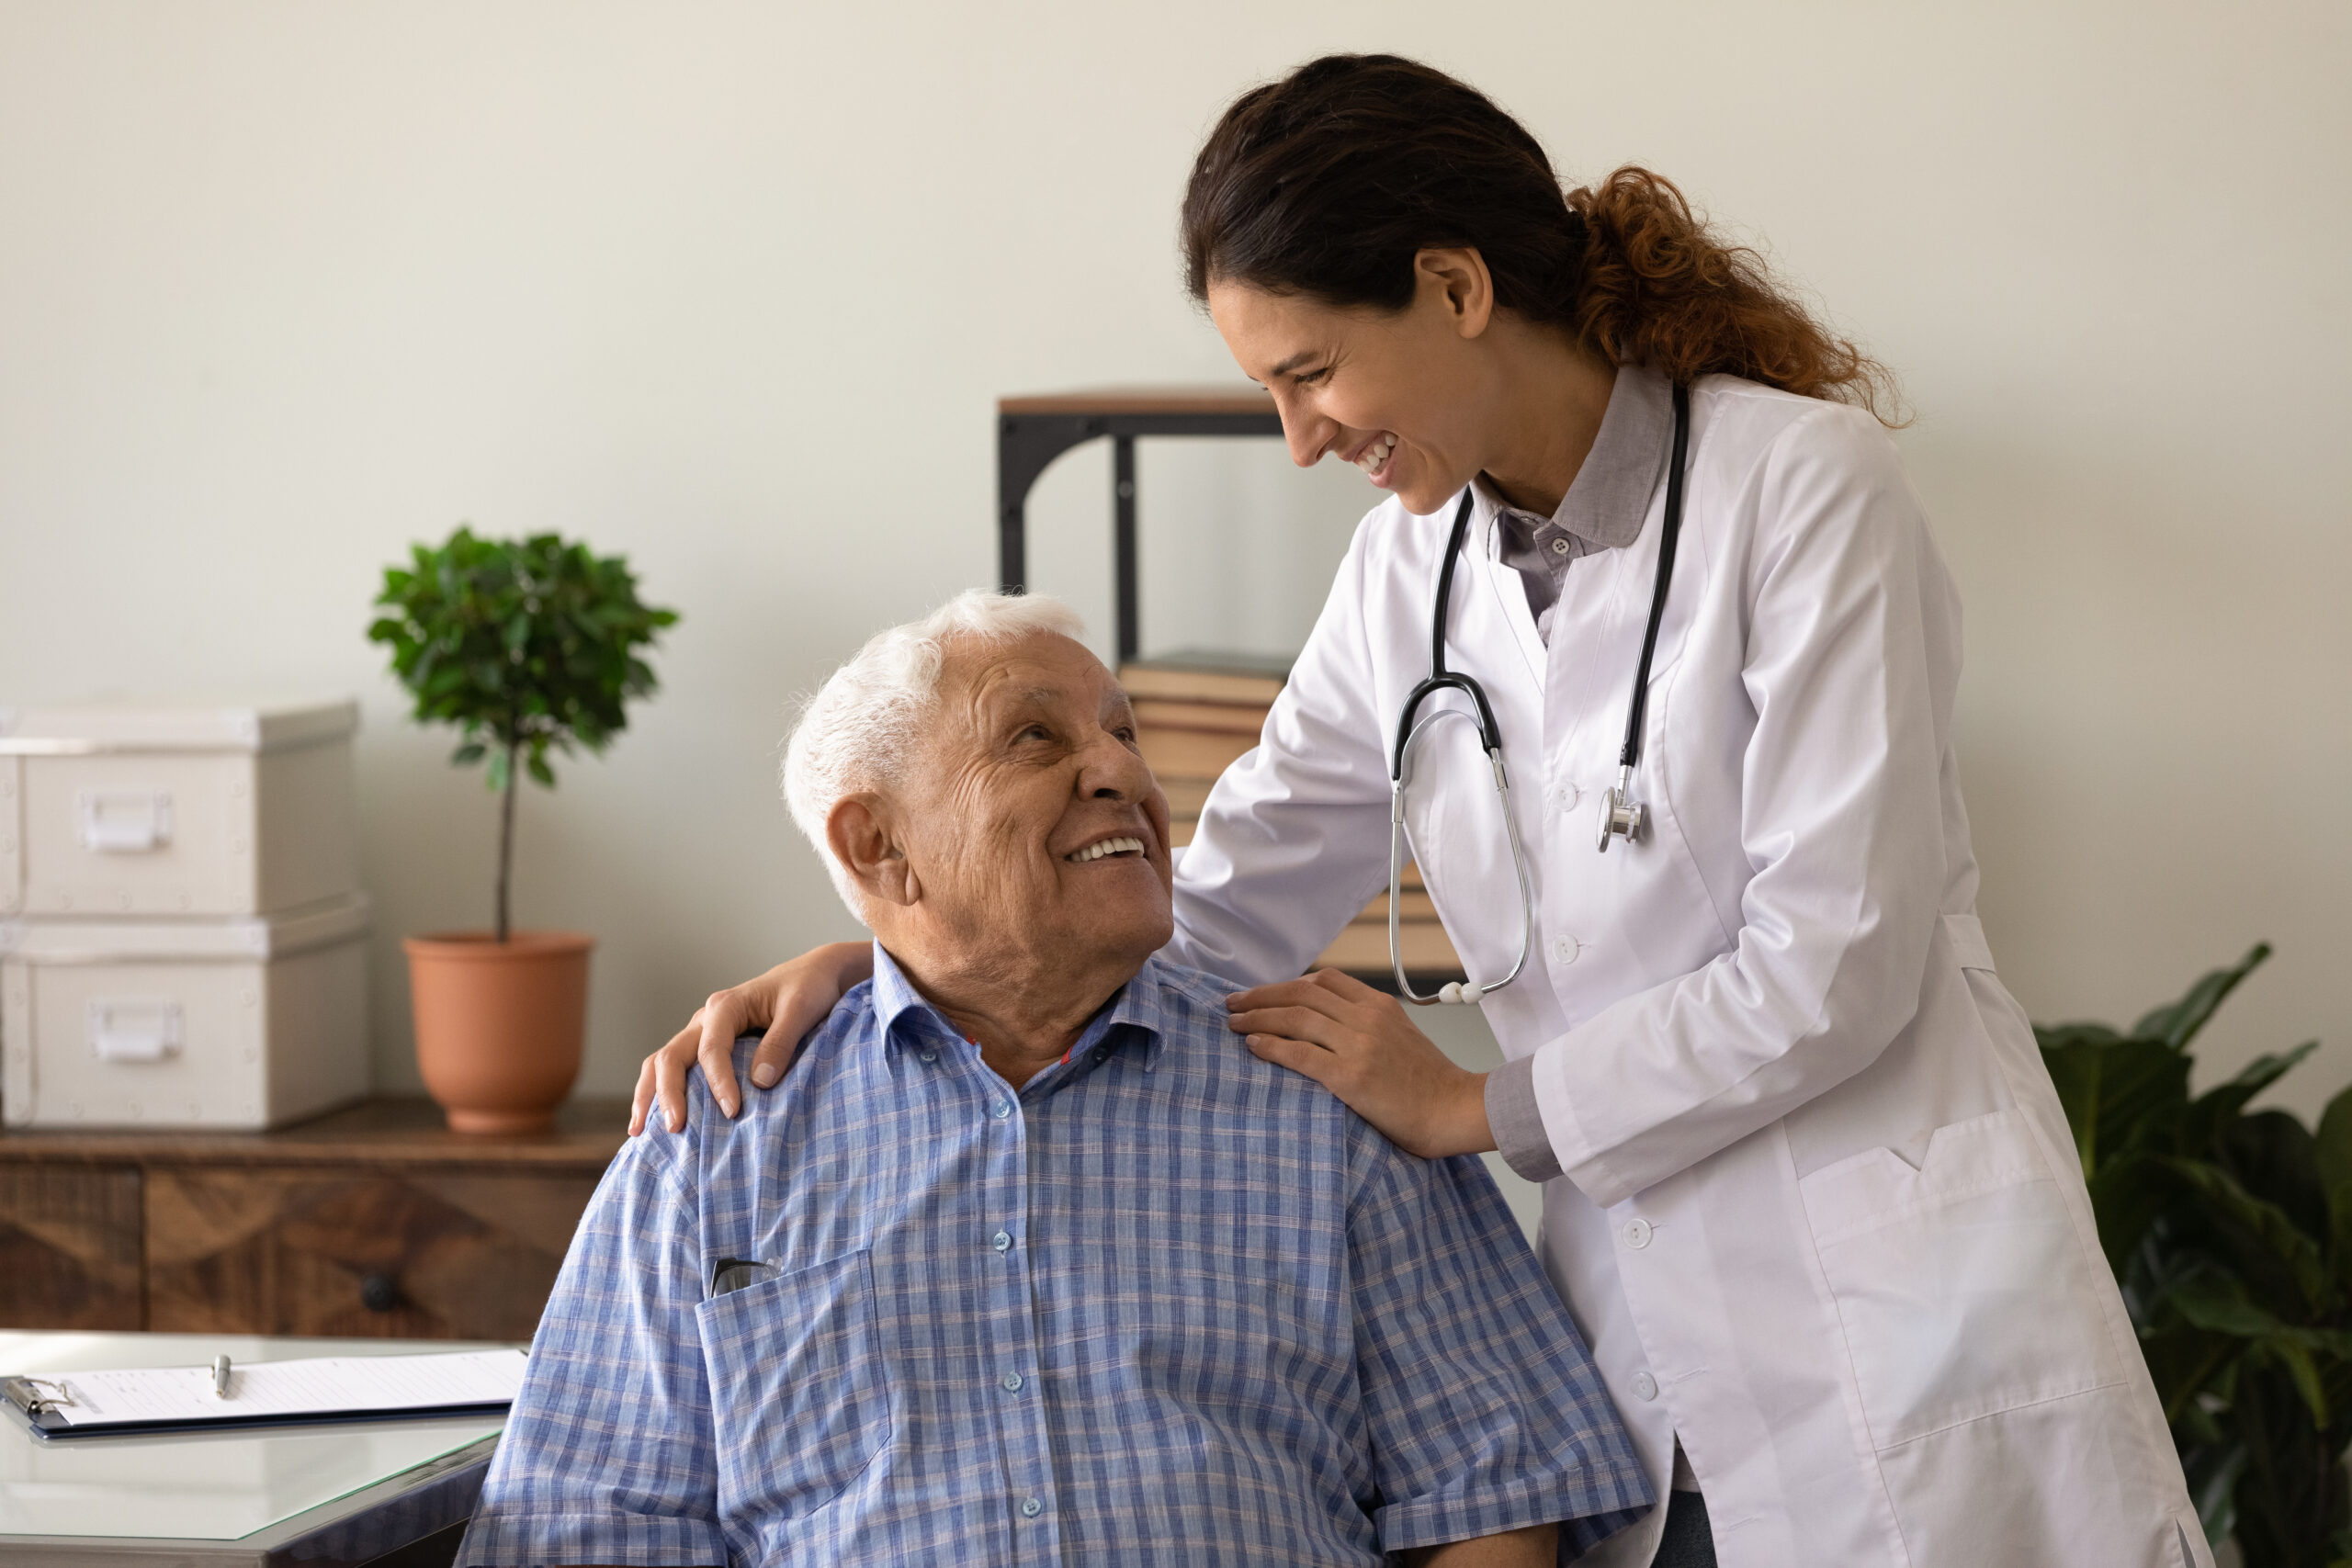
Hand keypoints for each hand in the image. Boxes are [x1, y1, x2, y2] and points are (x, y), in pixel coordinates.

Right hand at [627, 943, 874, 1134]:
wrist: (814, 975)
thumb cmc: (809, 989)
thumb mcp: (801, 1010)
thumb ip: (781, 1042)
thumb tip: (759, 1082)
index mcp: (726, 1006)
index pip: (711, 1049)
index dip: (719, 1082)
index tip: (733, 1112)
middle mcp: (705, 1019)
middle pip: (671, 1056)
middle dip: (668, 1094)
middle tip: (675, 1129)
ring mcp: (701, 1033)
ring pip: (662, 1063)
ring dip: (650, 1095)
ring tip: (639, 1132)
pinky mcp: (705, 1047)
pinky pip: (674, 1069)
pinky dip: (658, 1093)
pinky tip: (651, 1122)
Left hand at [1226, 969, 1494, 1159]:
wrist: (1454, 1110)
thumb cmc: (1428, 1082)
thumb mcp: (1401, 1036)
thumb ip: (1367, 1023)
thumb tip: (1325, 1023)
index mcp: (1379, 1005)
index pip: (1323, 981)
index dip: (1286, 985)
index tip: (1263, 994)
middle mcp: (1366, 1018)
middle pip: (1301, 994)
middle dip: (1261, 997)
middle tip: (1232, 1004)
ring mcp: (1358, 1045)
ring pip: (1295, 1019)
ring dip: (1257, 1019)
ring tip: (1233, 1024)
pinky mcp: (1350, 1077)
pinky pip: (1299, 1054)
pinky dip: (1271, 1047)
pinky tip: (1252, 1047)